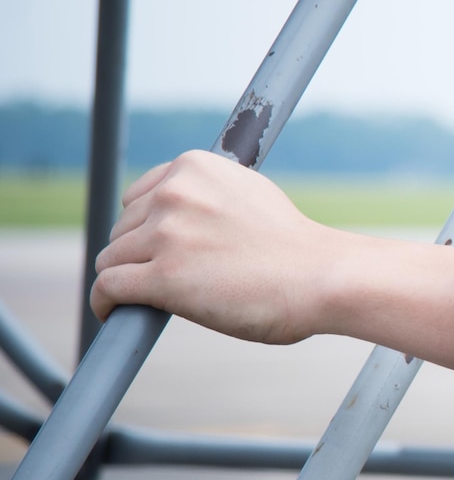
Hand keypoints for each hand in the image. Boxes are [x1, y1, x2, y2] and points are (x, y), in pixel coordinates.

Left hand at [90, 150, 346, 344]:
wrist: (323, 277)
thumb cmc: (295, 247)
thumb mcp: (248, 195)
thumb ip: (208, 196)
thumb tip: (172, 215)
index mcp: (195, 166)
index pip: (139, 196)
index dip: (146, 227)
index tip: (158, 248)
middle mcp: (175, 192)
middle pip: (122, 228)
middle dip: (139, 254)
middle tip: (168, 278)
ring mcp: (167, 234)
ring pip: (112, 258)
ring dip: (126, 279)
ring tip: (149, 298)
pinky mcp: (162, 276)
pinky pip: (108, 287)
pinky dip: (105, 302)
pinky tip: (114, 313)